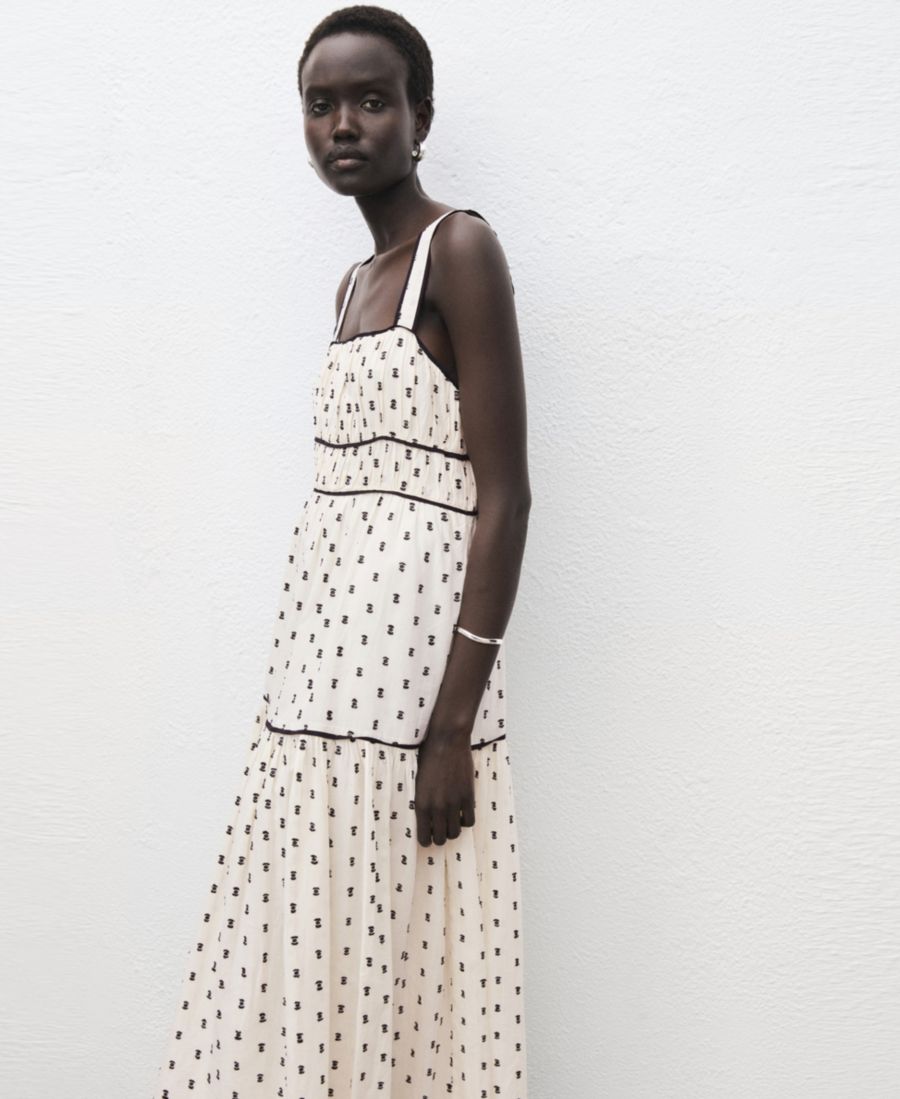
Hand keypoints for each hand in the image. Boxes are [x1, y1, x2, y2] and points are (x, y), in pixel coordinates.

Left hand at [414, 720, 475, 847]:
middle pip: (440, 839)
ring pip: (455, 833)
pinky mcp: (468, 796)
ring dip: (452, 830)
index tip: (428, 835)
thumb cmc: (428, 757)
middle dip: (439, 837)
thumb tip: (426, 818)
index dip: (426, 840)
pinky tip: (462, 812)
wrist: (447, 741)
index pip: (424, 838)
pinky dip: (466, 820)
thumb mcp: (418, 782)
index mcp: (421, 805)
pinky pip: (470, 821)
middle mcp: (437, 808)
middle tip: (440, 829)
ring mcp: (454, 803)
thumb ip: (423, 802)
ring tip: (451, 821)